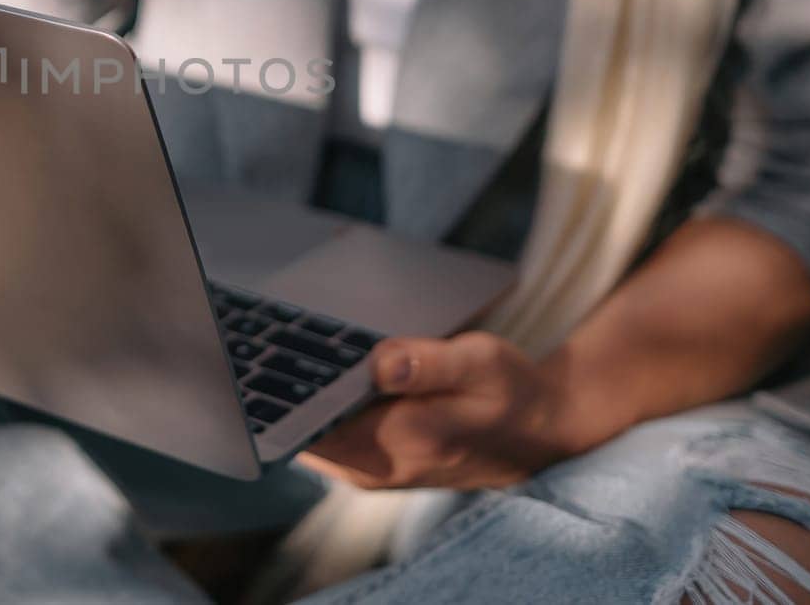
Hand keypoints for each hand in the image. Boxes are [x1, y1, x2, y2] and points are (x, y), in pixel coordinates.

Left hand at [300, 332, 589, 490]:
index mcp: (401, 442)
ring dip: (298, 397)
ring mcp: (368, 473)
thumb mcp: (481, 362)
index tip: (270, 346)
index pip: (310, 424)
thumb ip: (430, 363)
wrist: (539, 431)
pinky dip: (315, 407)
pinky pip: (323, 437)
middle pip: (300, 430)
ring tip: (295, 346)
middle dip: (284, 388)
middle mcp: (375, 469)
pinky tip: (319, 370)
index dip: (283, 389)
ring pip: (306, 435)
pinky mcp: (368, 467)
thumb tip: (380, 363)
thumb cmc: (510, 390)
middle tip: (276, 336)